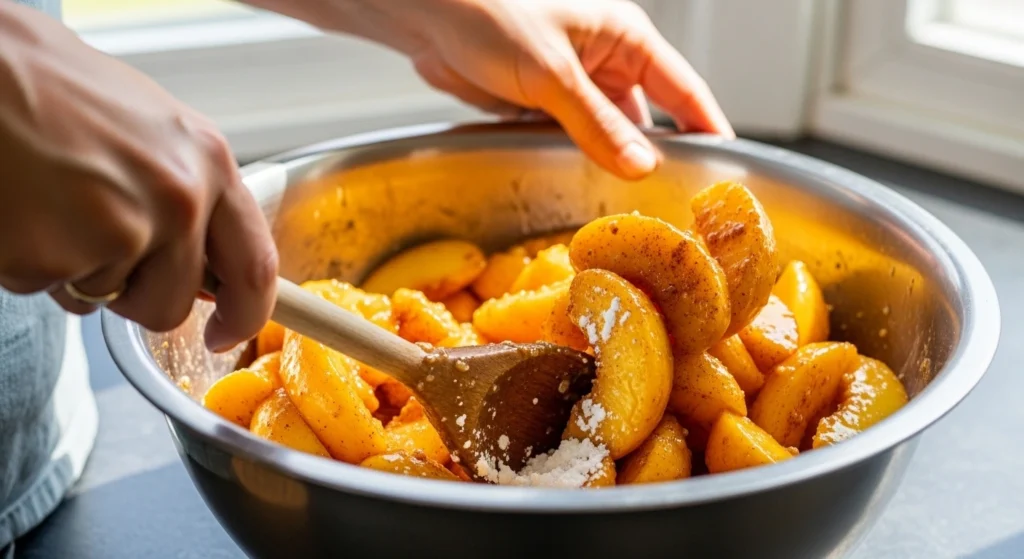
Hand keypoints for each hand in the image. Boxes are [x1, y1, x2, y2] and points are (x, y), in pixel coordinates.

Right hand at [0, 3, 276, 350]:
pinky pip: (48, 289)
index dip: (244, 314)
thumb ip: (192, 196)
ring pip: (106, 300)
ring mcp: (118, 230)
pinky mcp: (54, 256)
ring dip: (77, 271)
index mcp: (209, 164)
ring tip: (53, 204)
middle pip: (172, 303)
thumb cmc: (57, 89)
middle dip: (134, 292)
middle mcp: (177, 200)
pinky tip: (22, 209)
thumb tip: (209, 266)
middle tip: (95, 236)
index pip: (254, 267)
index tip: (226, 334)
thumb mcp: (156, 132)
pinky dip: (30, 263)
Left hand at [272, 0, 733, 179]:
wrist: (424, 15)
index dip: (707, 130)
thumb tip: (642, 165)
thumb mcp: (552, 74)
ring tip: (617, 203)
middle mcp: (604, 61)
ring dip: (606, 163)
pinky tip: (573, 186)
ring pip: (605, 135)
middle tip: (664, 205)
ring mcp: (571, 85)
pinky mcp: (539, 104)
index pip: (685, 90)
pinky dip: (571, 161)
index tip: (724, 172)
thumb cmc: (489, 14)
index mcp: (624, 38)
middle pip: (646, 120)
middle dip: (651, 158)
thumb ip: (599, 124)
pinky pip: (568, 140)